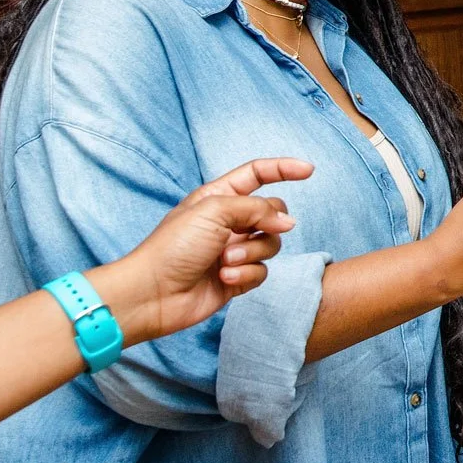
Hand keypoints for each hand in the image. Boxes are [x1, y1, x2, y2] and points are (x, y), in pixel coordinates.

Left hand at [94, 157, 311, 344]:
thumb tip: (288, 223)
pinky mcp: (237, 277)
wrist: (153, 294)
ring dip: (251, 253)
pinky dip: (246, 273)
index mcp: (219, 197)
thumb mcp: (214, 211)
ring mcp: (234, 250)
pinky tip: (224, 277)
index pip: (257, 175)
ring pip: (271, 244)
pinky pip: (262, 271)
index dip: (283, 169)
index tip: (309, 170)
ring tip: (224, 261)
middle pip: (273, 213)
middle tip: (250, 232)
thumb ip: (257, 209)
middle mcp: (229, 222)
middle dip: (268, 223)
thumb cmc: (173, 247)